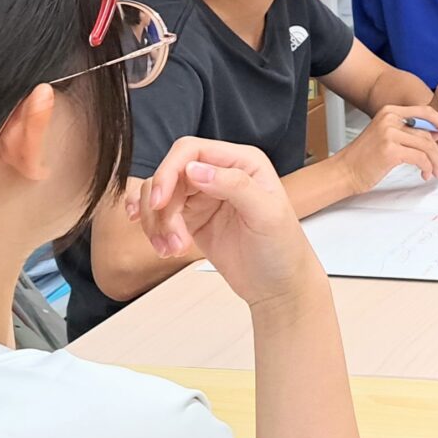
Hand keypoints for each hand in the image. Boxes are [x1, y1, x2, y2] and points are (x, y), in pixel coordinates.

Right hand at [132, 138, 322, 307]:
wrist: (278, 286)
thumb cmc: (283, 248)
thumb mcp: (267, 214)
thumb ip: (234, 185)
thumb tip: (195, 169)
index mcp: (242, 162)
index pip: (191, 151)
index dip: (169, 171)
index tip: (160, 202)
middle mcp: (220, 173)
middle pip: (169, 174)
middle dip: (162, 207)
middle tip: (172, 238)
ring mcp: (203, 196)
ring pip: (159, 195)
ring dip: (157, 223)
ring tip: (173, 250)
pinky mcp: (191, 219)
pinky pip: (160, 215)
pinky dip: (155, 230)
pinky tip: (164, 248)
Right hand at [335, 104, 437, 194]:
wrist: (345, 171)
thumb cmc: (365, 157)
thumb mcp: (386, 137)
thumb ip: (408, 132)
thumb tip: (435, 134)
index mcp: (389, 112)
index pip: (424, 111)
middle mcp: (389, 120)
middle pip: (427, 133)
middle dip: (437, 150)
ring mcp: (389, 134)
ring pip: (426, 146)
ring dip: (434, 161)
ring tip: (434, 171)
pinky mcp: (391, 151)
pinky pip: (420, 158)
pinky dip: (427, 167)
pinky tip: (425, 173)